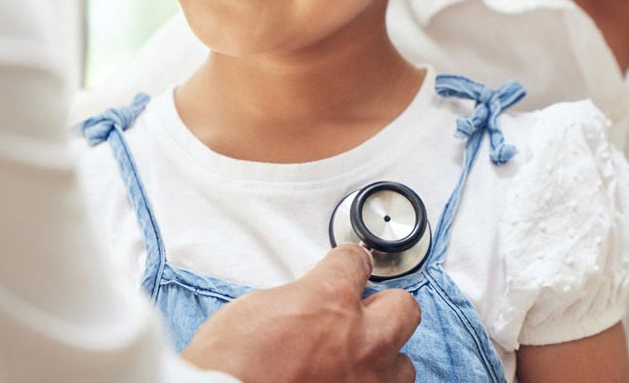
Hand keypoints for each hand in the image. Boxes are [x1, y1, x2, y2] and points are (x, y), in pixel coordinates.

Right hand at [180, 243, 418, 381]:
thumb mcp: (254, 309)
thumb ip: (296, 299)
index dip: (349, 264)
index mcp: (330, 300)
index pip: (356, 261)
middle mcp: (360, 341)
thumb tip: (305, 305)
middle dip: (384, 308)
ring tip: (356, 363)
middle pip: (404, 307)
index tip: (350, 268)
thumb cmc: (224, 368)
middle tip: (363, 315)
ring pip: (404, 364)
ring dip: (383, 360)